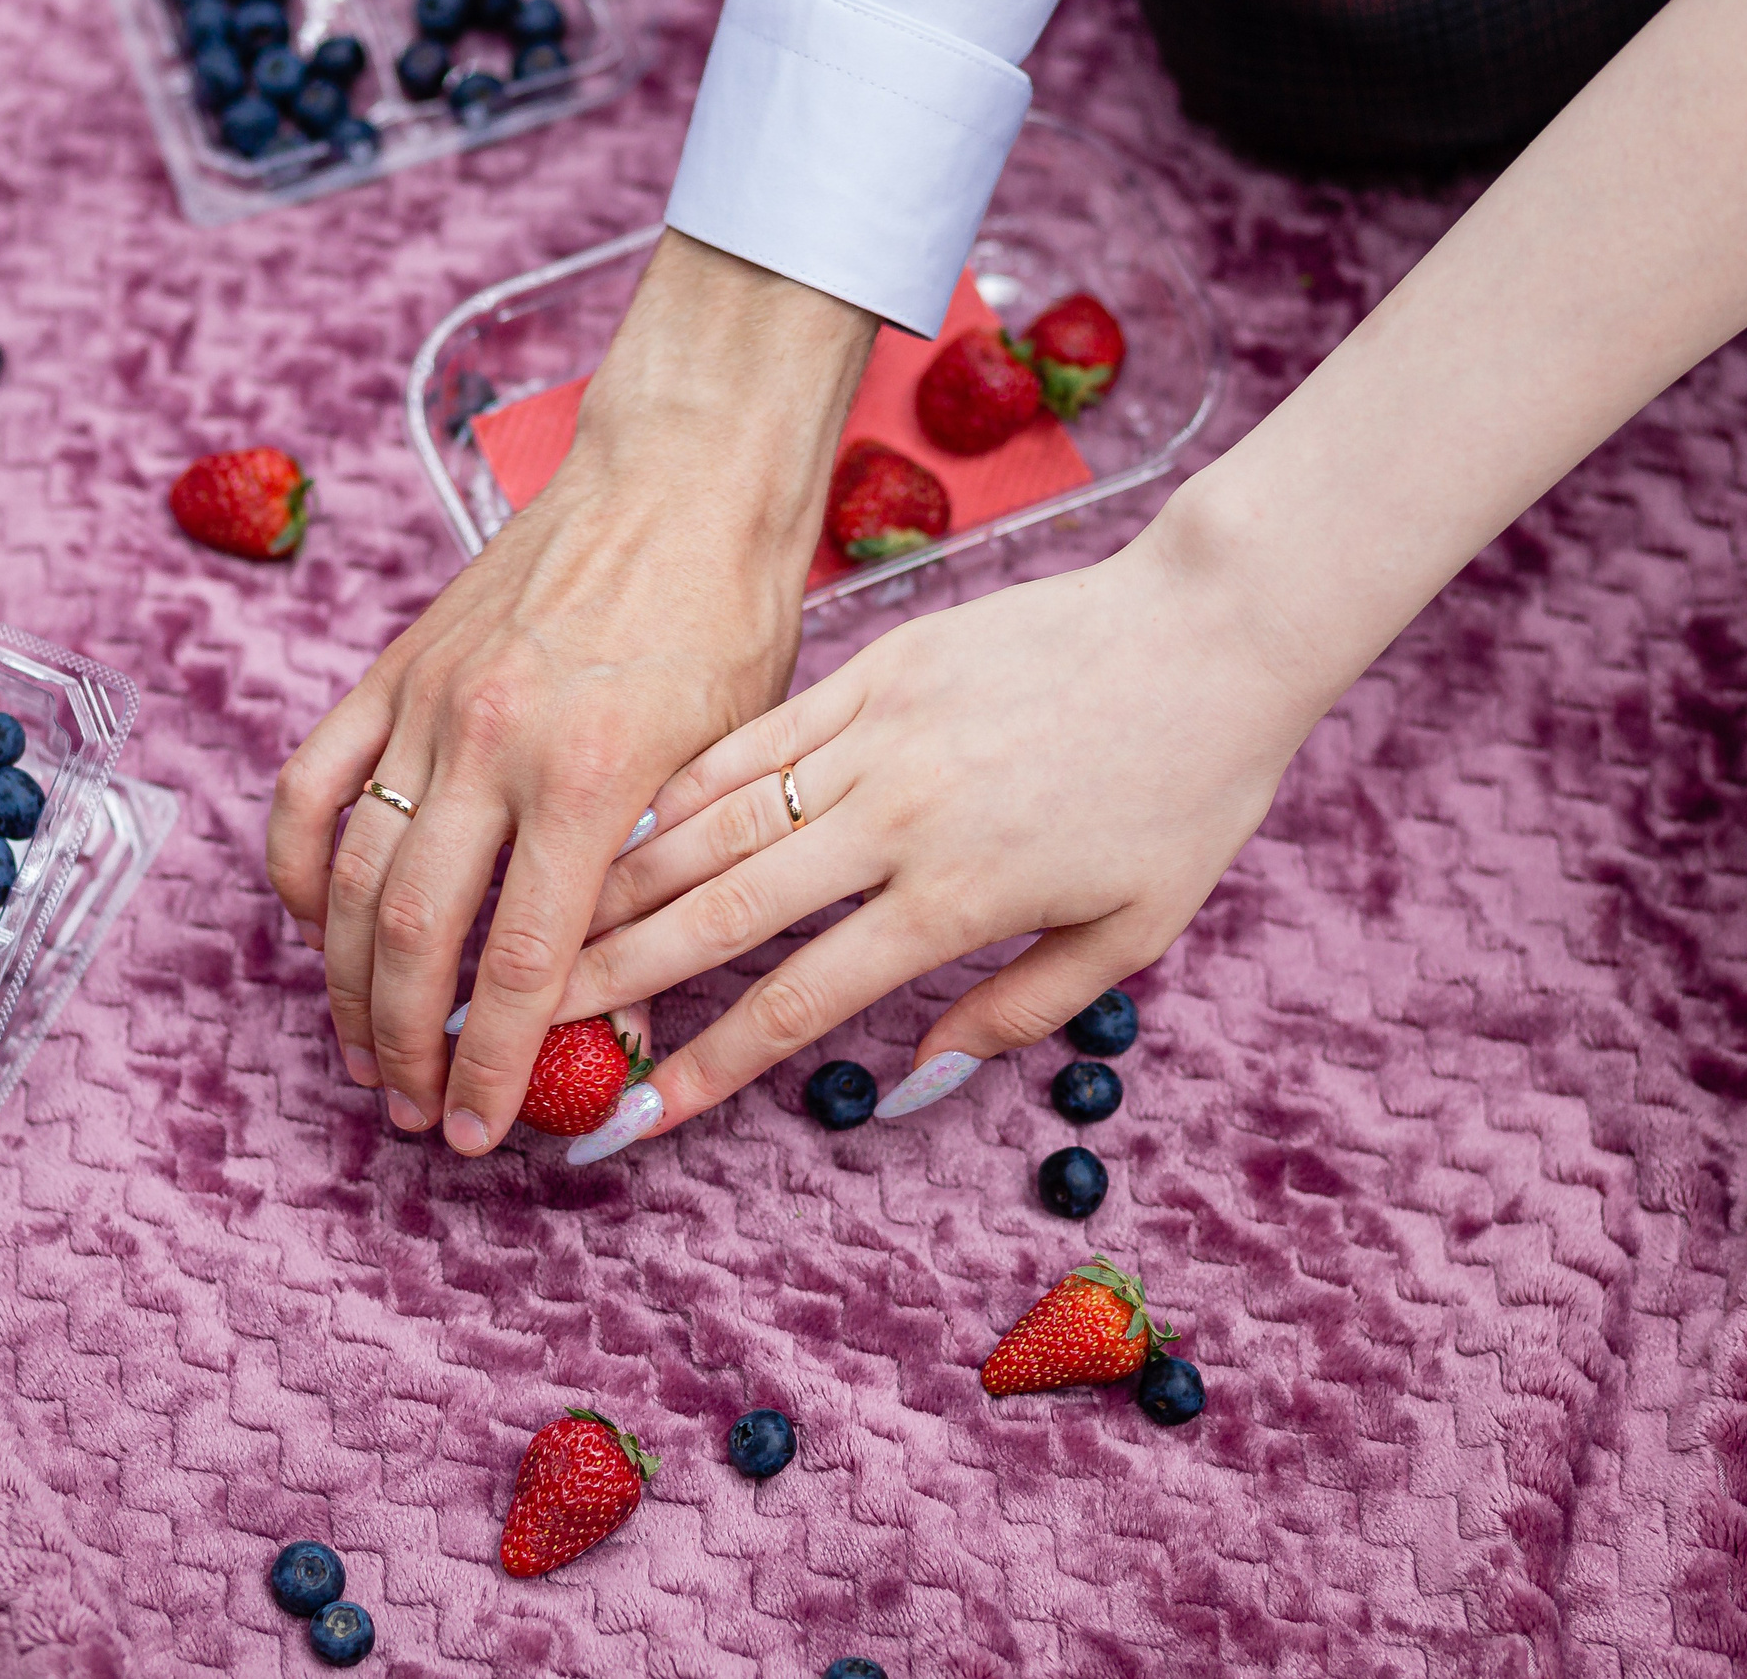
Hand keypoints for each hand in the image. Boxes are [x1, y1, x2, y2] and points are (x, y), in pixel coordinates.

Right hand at [264, 232, 878, 1154]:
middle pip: (413, 936)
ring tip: (362, 1053)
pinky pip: (312, 786)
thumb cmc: (729, 620)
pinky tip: (318, 927)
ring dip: (345, 981)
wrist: (680, 479)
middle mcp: (493, 742)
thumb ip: (663, 892)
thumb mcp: (731, 768)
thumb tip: (610, 1022)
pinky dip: (300, 868)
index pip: (518, 964)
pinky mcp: (392, 670)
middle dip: (405, 1045)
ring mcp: (428, 703)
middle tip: (412, 1113)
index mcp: (594, 776)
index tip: (480, 1132)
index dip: (490, 1065)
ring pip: (350, 874)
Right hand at [541, 496, 1333, 1158]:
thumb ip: (1017, 1012)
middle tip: (533, 1015)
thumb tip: (918, 1077)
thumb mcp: (1132, 932)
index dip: (714, 1066)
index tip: (642, 1113)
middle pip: (727, 912)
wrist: (1213, 633)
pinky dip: (684, 783)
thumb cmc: (1186, 792)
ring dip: (624, 882)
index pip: (804, 1002)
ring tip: (546, 926)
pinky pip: (757, 736)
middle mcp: (897, 821)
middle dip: (620, 974)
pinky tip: (623, 817)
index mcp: (958, 898)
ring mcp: (878, 736)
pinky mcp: (875, 670)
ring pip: (722, 819)